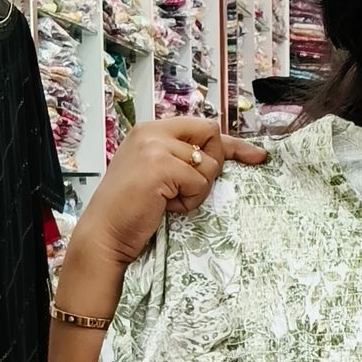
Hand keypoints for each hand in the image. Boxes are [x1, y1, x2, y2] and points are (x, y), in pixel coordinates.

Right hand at [57, 118, 267, 320]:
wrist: (105, 233)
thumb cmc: (131, 211)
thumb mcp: (158, 175)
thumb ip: (181, 159)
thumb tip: (222, 155)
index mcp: (150, 130)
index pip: (204, 127)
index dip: (232, 144)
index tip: (257, 156)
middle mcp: (152, 131)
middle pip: (212, 138)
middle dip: (211, 169)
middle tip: (185, 190)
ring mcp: (155, 146)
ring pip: (208, 165)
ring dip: (195, 191)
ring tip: (166, 200)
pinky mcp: (161, 166)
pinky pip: (200, 183)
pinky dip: (189, 201)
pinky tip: (164, 206)